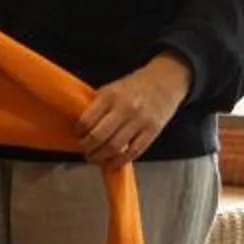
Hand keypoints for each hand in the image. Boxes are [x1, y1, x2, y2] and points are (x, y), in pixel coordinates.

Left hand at [80, 53, 193, 167]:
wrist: (165, 80)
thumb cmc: (134, 85)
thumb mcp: (112, 88)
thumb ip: (98, 106)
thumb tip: (82, 127)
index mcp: (110, 96)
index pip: (87, 120)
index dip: (79, 132)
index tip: (77, 135)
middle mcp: (124, 108)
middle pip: (99, 136)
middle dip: (87, 148)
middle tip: (85, 151)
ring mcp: (139, 121)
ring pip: (115, 147)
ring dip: (101, 157)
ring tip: (95, 158)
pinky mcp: (152, 131)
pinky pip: (133, 152)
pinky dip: (120, 161)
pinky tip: (112, 163)